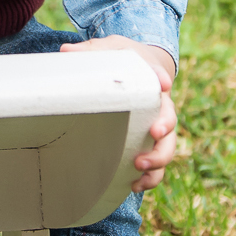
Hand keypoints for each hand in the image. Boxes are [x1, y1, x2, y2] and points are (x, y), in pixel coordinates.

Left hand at [59, 35, 177, 192]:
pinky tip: (134, 185)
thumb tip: (65, 52)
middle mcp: (159, 107)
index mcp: (150, 81)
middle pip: (171, 120)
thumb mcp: (108, 50)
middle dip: (165, 129)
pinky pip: (158, 166)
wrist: (138, 72)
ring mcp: (157, 129)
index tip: (164, 86)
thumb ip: (90, 51)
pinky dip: (150, 177)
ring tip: (139, 167)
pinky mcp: (150, 146)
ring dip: (158, 160)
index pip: (160, 79)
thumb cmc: (122, 61)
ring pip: (168, 148)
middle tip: (153, 133)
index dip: (162, 82)